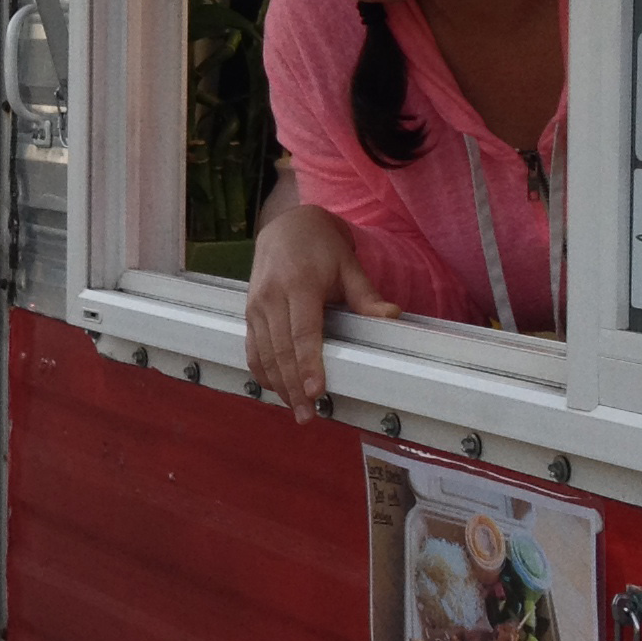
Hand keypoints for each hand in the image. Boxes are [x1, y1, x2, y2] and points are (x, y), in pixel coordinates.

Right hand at [244, 201, 397, 419]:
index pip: (303, 333)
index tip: (316, 391)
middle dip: (294, 387)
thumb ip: (366, 296)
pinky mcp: (248, 312)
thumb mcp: (348, 265)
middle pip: (281, 350)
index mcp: (299, 284)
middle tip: (308, 415)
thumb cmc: (321, 246)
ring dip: (278, 385)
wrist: (286, 225)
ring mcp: (256, 306)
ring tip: (296, 410)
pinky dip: (262, 372)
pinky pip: (252, 348)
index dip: (308, 365)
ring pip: (264, 354)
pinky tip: (276, 389)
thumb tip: (392, 317)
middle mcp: (272, 297)